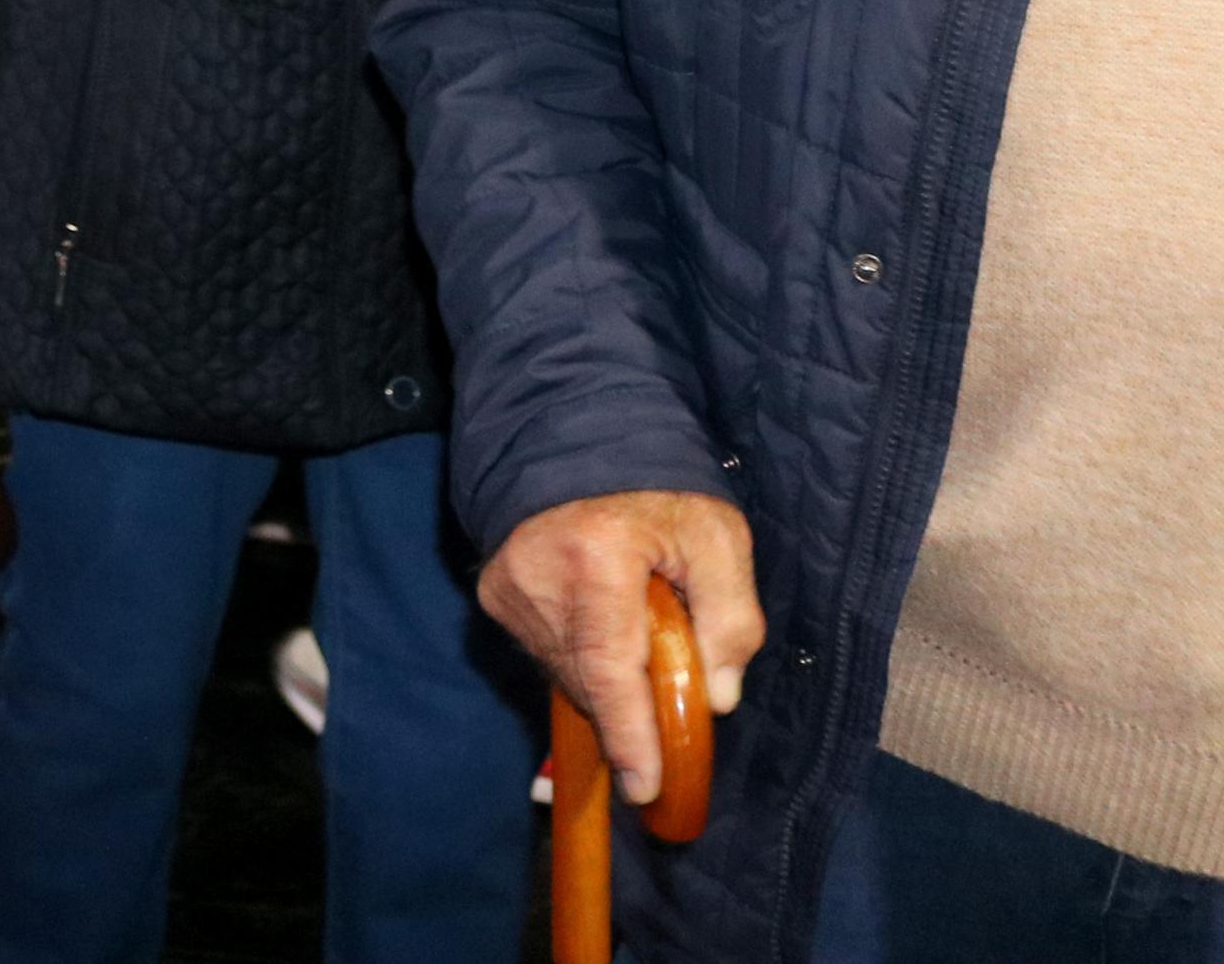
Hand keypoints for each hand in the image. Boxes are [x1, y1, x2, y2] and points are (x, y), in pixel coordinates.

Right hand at [479, 490, 762, 807]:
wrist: (578, 437)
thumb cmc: (657, 488)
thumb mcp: (718, 536)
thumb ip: (730, 616)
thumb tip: (717, 697)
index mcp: (596, 555)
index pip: (609, 667)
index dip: (629, 733)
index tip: (645, 786)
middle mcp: (537, 575)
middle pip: (589, 679)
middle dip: (635, 706)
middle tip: (674, 697)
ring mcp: (506, 587)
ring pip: (566, 672)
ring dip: (609, 679)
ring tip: (639, 638)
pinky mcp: (493, 592)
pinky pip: (546, 652)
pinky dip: (583, 657)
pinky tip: (605, 625)